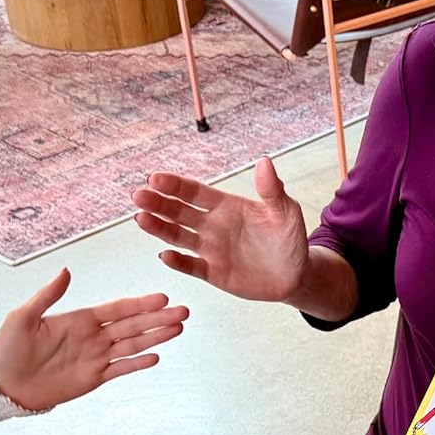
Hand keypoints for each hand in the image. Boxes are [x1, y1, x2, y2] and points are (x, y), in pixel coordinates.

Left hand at [0, 267, 187, 411]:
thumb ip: (48, 295)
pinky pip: (119, 369)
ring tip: (178, 329)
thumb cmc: (7, 348)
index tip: (162, 298)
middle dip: (158, 318)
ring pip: (132, 345)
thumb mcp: (23, 316)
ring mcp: (94, 358)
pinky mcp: (92, 379)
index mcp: (79, 319)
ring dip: (155, 337)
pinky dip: (137, 363)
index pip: (117, 308)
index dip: (140, 304)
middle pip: (132, 325)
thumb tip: (66, 270)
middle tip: (183, 311)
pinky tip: (155, 356)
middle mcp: (92, 336)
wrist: (1, 385)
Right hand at [131, 158, 307, 301]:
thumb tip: (265, 161)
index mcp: (225, 206)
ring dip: (159, 228)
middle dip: (158, 203)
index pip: (194, 193)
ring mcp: (210, 249)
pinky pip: (191, 266)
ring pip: (178, 237)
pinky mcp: (213, 272)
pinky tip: (165, 255)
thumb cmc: (289, 237)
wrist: (295, 273)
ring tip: (140, 219)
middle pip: (179, 212)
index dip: (174, 185)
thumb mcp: (285, 211)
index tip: (154, 178)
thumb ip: (272, 190)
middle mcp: (212, 225)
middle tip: (138, 195)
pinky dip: (178, 262)